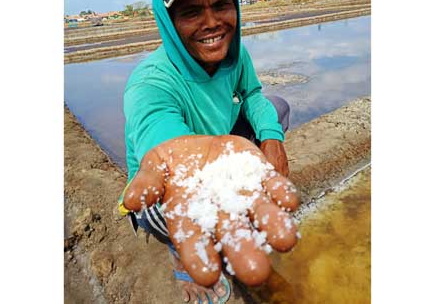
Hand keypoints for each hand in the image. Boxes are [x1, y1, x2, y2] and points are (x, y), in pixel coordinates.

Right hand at [123, 135, 299, 286]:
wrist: (196, 146)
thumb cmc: (171, 166)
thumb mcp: (154, 168)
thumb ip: (147, 183)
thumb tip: (130, 200)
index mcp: (191, 219)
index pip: (194, 243)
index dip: (200, 258)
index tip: (208, 275)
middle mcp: (222, 215)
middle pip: (234, 237)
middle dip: (245, 253)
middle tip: (256, 272)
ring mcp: (245, 197)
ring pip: (263, 216)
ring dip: (274, 227)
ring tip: (286, 240)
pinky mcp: (261, 176)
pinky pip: (275, 186)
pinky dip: (283, 193)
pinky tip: (289, 200)